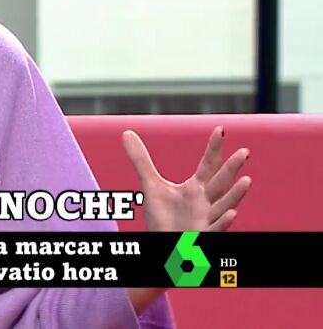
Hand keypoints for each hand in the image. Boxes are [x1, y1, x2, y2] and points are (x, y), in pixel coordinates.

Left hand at [123, 126, 250, 231]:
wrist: (163, 243)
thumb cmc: (163, 218)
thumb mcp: (151, 186)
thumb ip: (141, 160)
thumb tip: (127, 134)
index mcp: (196, 188)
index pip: (208, 164)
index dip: (214, 148)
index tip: (220, 130)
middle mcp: (205, 202)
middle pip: (221, 182)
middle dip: (232, 168)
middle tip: (244, 152)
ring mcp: (206, 219)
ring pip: (224, 205)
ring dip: (235, 194)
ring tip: (246, 180)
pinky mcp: (201, 235)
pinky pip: (214, 229)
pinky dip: (223, 222)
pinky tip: (232, 213)